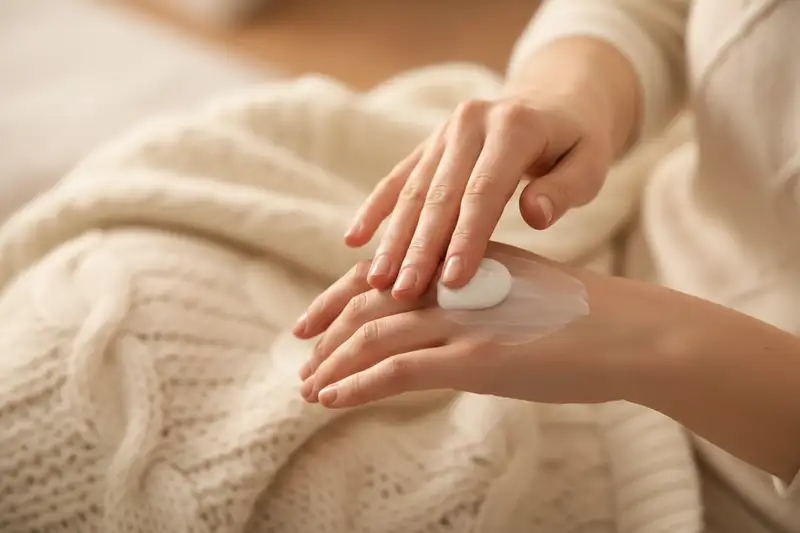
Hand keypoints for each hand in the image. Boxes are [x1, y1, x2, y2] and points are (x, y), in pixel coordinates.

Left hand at [294, 242, 662, 408]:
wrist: (633, 333)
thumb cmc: (587, 318)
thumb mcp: (523, 294)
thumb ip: (482, 298)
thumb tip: (456, 322)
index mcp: (464, 262)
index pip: (386, 275)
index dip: (342, 296)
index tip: (316, 319)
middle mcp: (455, 283)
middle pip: (367, 301)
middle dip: (326, 329)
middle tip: (300, 352)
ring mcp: (464, 319)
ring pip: (373, 336)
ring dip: (332, 364)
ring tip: (308, 388)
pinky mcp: (475, 357)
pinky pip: (397, 372)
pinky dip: (355, 386)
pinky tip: (330, 400)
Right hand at [344, 96, 613, 300]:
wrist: (554, 101)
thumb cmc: (577, 143)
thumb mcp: (592, 162)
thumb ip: (565, 189)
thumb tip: (534, 216)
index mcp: (513, 126)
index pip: (483, 191)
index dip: (466, 239)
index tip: (453, 282)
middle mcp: (470, 124)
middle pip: (440, 195)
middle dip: (419, 248)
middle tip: (402, 293)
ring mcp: (444, 132)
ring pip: (414, 191)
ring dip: (393, 238)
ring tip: (377, 281)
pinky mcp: (429, 145)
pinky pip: (398, 179)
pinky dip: (377, 209)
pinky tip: (355, 238)